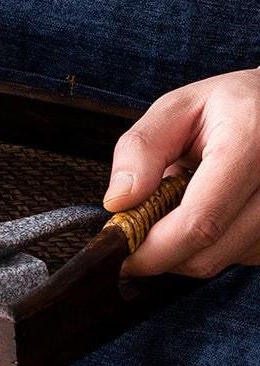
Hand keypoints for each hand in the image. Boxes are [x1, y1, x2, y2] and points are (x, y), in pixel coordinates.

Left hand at [103, 68, 259, 278]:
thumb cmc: (227, 106)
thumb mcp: (175, 108)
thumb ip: (141, 149)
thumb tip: (119, 201)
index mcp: (251, 143)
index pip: (200, 219)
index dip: (154, 246)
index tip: (121, 248)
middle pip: (208, 250)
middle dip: (159, 250)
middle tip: (135, 225)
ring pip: (219, 259)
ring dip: (183, 245)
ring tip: (180, 199)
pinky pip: (236, 256)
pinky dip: (207, 243)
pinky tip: (205, 207)